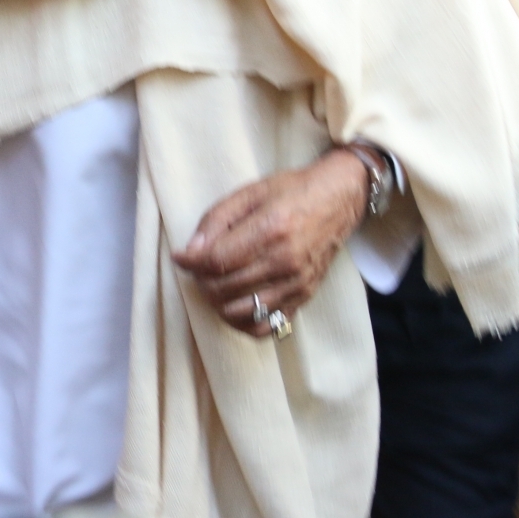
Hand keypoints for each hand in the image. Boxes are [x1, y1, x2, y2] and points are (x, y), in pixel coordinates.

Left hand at [173, 148, 368, 335]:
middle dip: (201, 280)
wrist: (338, 200)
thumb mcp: (250, 192)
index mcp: (270, 229)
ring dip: (217, 301)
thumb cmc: (292, 191)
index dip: (190, 262)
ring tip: (214, 283)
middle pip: (224, 288)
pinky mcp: (303, 298)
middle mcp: (284, 261)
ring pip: (240, 311)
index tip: (180, 257)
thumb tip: (190, 251)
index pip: (216, 260)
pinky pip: (266, 326)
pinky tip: (234, 304)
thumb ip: (216, 220)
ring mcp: (296, 284)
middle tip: (199, 267)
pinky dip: (242, 322)